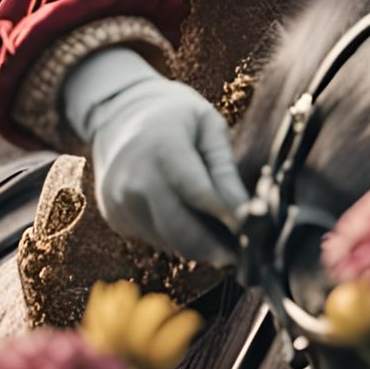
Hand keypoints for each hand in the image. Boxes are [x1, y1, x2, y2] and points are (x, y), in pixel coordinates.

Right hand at [62, 47, 248, 266]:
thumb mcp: (208, 126)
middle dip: (215, 247)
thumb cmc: (177, 116)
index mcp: (160, 148)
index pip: (197, 193)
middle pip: (179, 229)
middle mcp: (133, 180)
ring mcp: (118, 203)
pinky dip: (179, 237)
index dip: (228, 217)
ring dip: (200, 245)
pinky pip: (156, 238)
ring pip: (169, 240)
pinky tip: (193, 220)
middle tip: (245, 253)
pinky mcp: (115, 219)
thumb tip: (245, 211)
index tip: (254, 232)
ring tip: (225, 236)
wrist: (121, 116)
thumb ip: (224, 168)